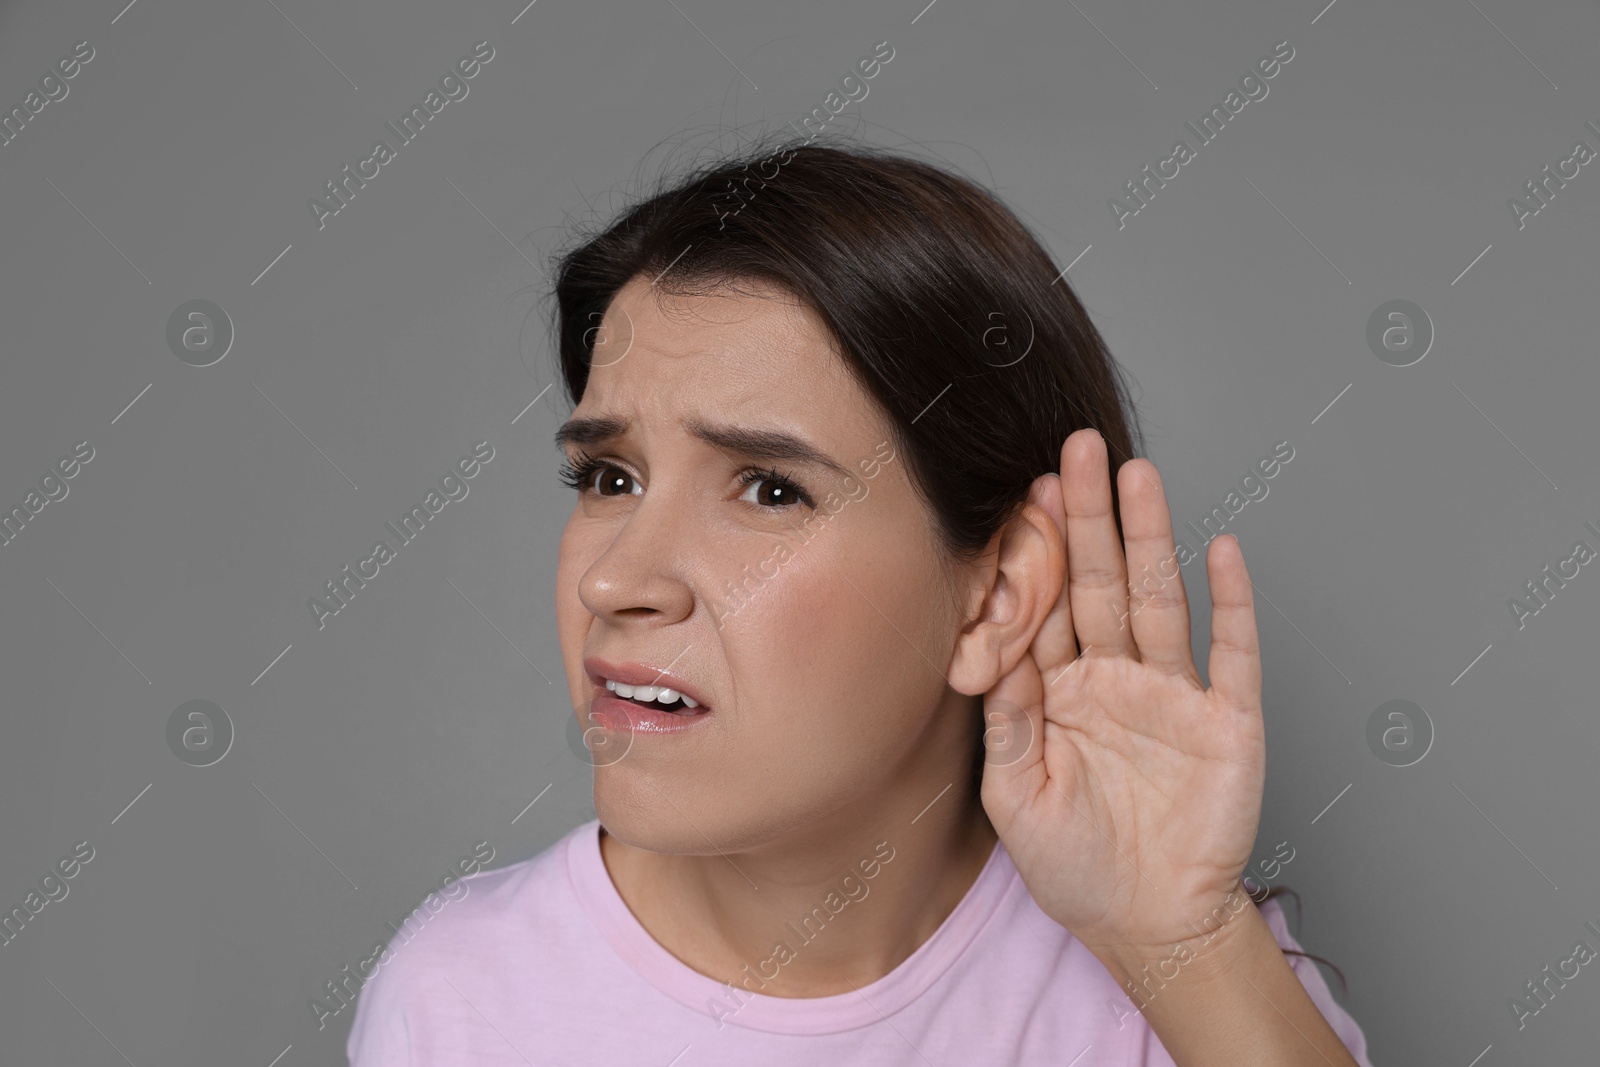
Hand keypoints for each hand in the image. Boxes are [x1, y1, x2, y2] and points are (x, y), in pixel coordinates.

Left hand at [979, 428, 1265, 964]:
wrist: (1146, 925)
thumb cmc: (1076, 867)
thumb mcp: (1015, 796)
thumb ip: (1005, 722)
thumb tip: (988, 652)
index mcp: (1062, 692)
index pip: (1046, 608)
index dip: (1036, 552)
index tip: (1022, 491)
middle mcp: (1117, 679)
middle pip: (1100, 582)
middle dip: (1088, 517)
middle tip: (1077, 449)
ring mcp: (1174, 695)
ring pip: (1160, 599)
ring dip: (1151, 538)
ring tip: (1137, 476)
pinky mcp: (1227, 721)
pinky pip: (1232, 653)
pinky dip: (1231, 603)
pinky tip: (1223, 550)